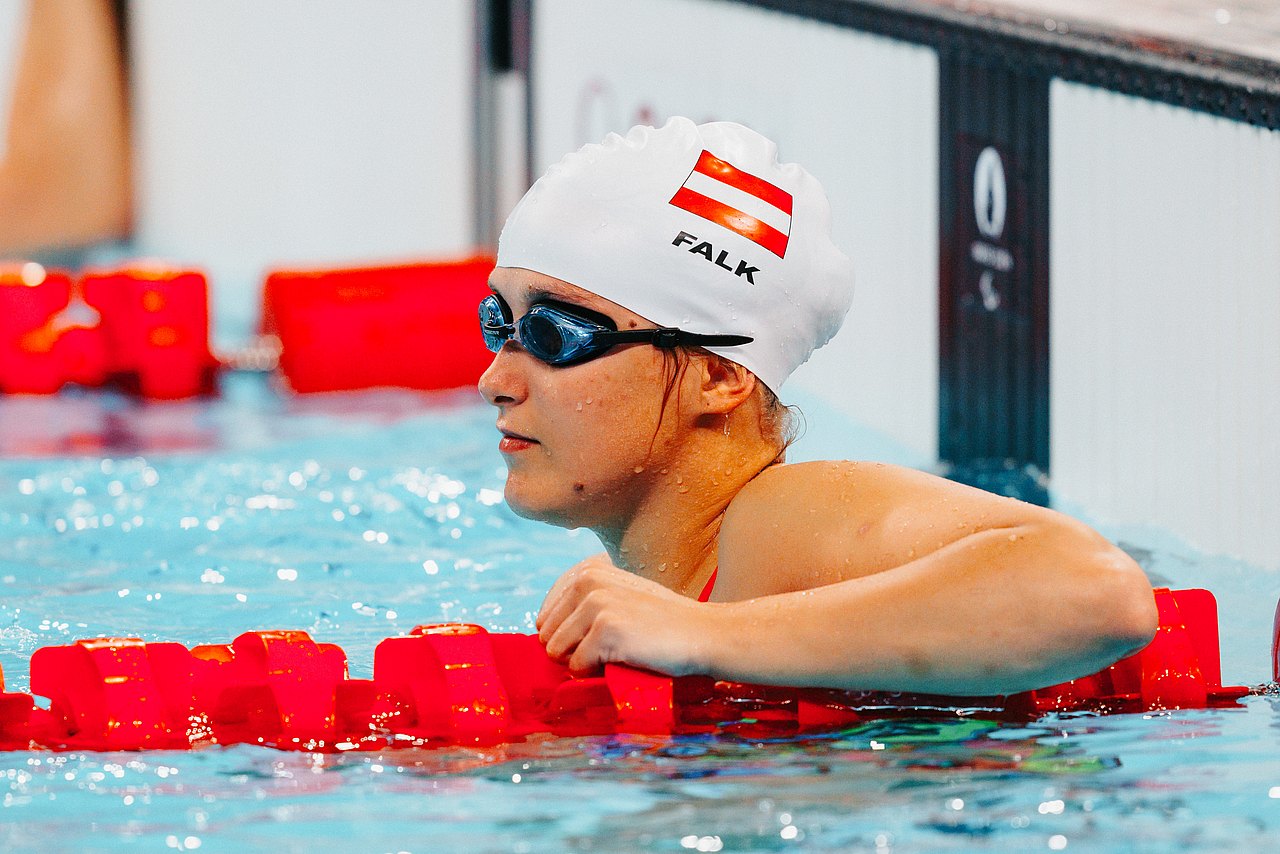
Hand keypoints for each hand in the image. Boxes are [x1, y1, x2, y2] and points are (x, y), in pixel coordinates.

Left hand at [536, 553, 719, 676]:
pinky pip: (577, 668)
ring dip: (584, 663)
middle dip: (572, 651)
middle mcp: (588, 582)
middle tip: (612, 648)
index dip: (565, 637)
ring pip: (556, 653)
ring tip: (618, 653)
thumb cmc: (664, 623)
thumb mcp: (621, 596)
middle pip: (546, 636)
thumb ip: (585, 603)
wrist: (704, 633)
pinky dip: (597, 674)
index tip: (596, 640)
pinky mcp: (604, 631)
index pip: (545, 615)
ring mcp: (595, 605)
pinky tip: (625, 660)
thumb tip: (539, 630)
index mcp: (589, 572)